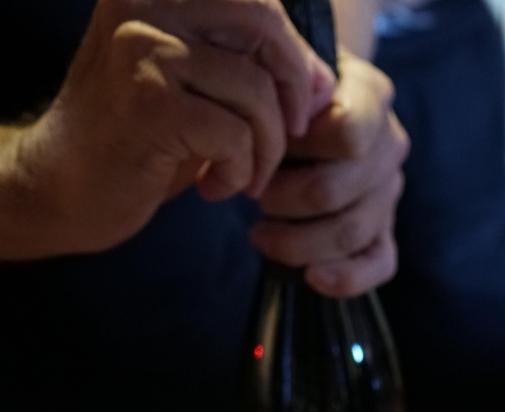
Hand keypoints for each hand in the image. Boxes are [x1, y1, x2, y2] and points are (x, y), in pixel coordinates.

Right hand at [16, 0, 334, 253]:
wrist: (66, 186)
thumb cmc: (139, 139)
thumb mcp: (197, 87)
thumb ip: (248, 64)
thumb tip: (325, 78)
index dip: (294, 53)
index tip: (303, 104)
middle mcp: (145, 2)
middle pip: (263, 26)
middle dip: (293, 91)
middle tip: (290, 138)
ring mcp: (144, 50)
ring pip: (255, 91)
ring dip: (265, 148)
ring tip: (243, 176)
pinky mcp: (149, 104)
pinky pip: (235, 135)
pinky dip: (238, 171)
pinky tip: (212, 187)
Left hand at [250, 51, 408, 296]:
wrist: (304, 112)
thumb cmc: (287, 94)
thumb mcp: (282, 77)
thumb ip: (284, 90)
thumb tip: (285, 120)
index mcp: (371, 97)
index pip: (347, 136)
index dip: (298, 148)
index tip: (262, 147)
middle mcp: (390, 145)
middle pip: (334, 192)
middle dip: (281, 200)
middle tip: (251, 195)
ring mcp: (389, 192)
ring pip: (349, 232)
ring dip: (296, 241)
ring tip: (260, 234)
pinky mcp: (384, 232)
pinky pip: (378, 264)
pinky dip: (346, 278)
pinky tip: (312, 278)